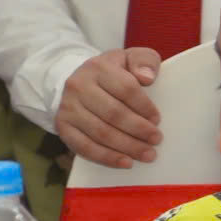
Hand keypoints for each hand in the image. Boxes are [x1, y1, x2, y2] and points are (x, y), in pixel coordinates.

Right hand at [55, 47, 162, 167]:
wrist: (76, 80)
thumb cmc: (111, 72)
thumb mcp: (128, 58)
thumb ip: (144, 60)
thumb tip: (147, 78)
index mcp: (98, 67)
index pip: (126, 89)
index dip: (144, 107)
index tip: (157, 119)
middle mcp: (78, 86)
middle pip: (113, 113)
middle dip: (138, 130)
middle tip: (156, 140)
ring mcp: (68, 107)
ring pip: (100, 132)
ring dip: (127, 147)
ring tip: (147, 154)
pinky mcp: (62, 126)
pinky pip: (84, 146)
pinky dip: (106, 157)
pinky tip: (124, 162)